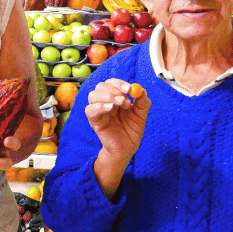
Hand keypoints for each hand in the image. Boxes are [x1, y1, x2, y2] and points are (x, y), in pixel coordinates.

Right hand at [85, 79, 150, 197]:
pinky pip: (89, 110)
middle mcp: (105, 102)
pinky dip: (99, 106)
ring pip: (93, 95)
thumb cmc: (132, 131)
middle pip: (101, 86)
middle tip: (126, 101)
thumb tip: (141, 90)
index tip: (129, 89)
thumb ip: (143, 102)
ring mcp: (98, 111)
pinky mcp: (94, 121)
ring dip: (108, 96)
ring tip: (122, 105)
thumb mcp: (141, 115)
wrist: (127, 149)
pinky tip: (110, 109)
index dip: (119, 83)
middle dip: (114, 90)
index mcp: (115, 98)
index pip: (111, 83)